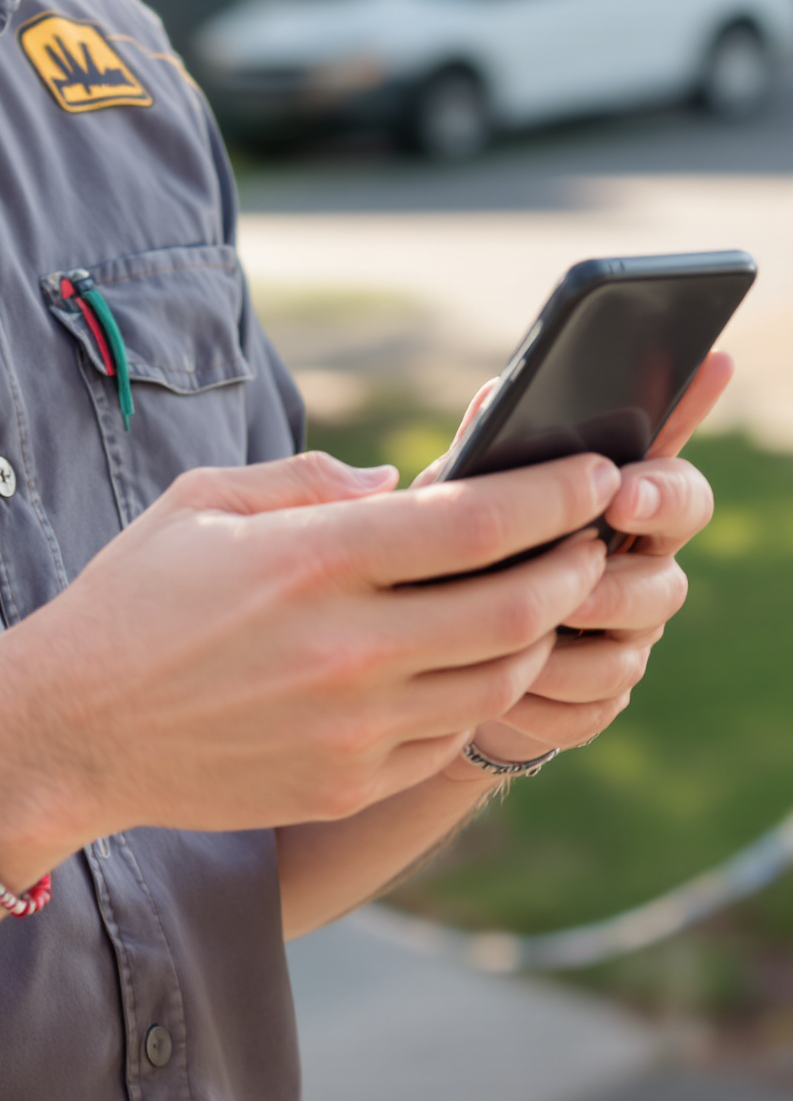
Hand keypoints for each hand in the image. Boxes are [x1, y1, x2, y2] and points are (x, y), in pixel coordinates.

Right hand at [0, 445, 619, 853]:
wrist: (72, 729)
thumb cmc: (132, 599)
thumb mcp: (202, 502)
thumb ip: (305, 479)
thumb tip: (398, 482)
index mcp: (312, 560)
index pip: (475, 522)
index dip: (552, 494)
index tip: (592, 473)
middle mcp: (346, 647)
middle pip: (515, 606)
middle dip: (574, 566)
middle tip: (590, 540)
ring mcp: (354, 727)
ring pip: (497, 680)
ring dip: (535, 635)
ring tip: (536, 599)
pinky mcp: (349, 783)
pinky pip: (447, 738)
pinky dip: (473, 694)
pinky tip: (462, 663)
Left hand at [442, 353, 728, 772]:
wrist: (425, 646)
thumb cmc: (449, 547)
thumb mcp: (455, 493)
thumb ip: (482, 448)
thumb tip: (496, 394)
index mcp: (615, 508)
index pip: (674, 483)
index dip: (663, 491)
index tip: (620, 491)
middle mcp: (634, 572)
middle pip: (669, 579)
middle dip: (619, 586)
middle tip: (574, 573)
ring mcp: (623, 640)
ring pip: (630, 651)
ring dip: (573, 644)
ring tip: (519, 634)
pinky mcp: (596, 701)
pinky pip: (592, 707)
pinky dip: (545, 698)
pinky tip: (503, 686)